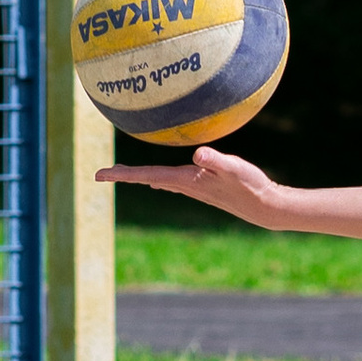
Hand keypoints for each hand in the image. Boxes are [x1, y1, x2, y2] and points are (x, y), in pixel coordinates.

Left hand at [96, 145, 282, 222]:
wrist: (262, 207)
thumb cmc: (249, 185)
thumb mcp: (234, 168)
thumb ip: (215, 160)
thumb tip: (197, 154)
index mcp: (185, 180)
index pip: (146, 175)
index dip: (122, 174)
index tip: (99, 175)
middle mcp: (184, 186)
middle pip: (146, 179)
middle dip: (123, 176)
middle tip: (99, 174)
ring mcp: (191, 189)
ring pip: (156, 181)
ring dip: (137, 177)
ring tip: (120, 174)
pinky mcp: (200, 188)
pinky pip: (169, 182)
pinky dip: (155, 178)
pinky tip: (155, 181)